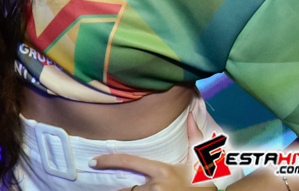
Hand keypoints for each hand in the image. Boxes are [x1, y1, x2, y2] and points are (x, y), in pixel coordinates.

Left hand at [90, 111, 216, 190]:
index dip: (108, 162)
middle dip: (120, 190)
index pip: (128, 162)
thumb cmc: (206, 180)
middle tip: (113, 188)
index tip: (92, 162)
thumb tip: (191, 115)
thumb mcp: (200, 158)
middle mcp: (156, 188)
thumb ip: (193, 137)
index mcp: (161, 171)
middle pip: (126, 189)